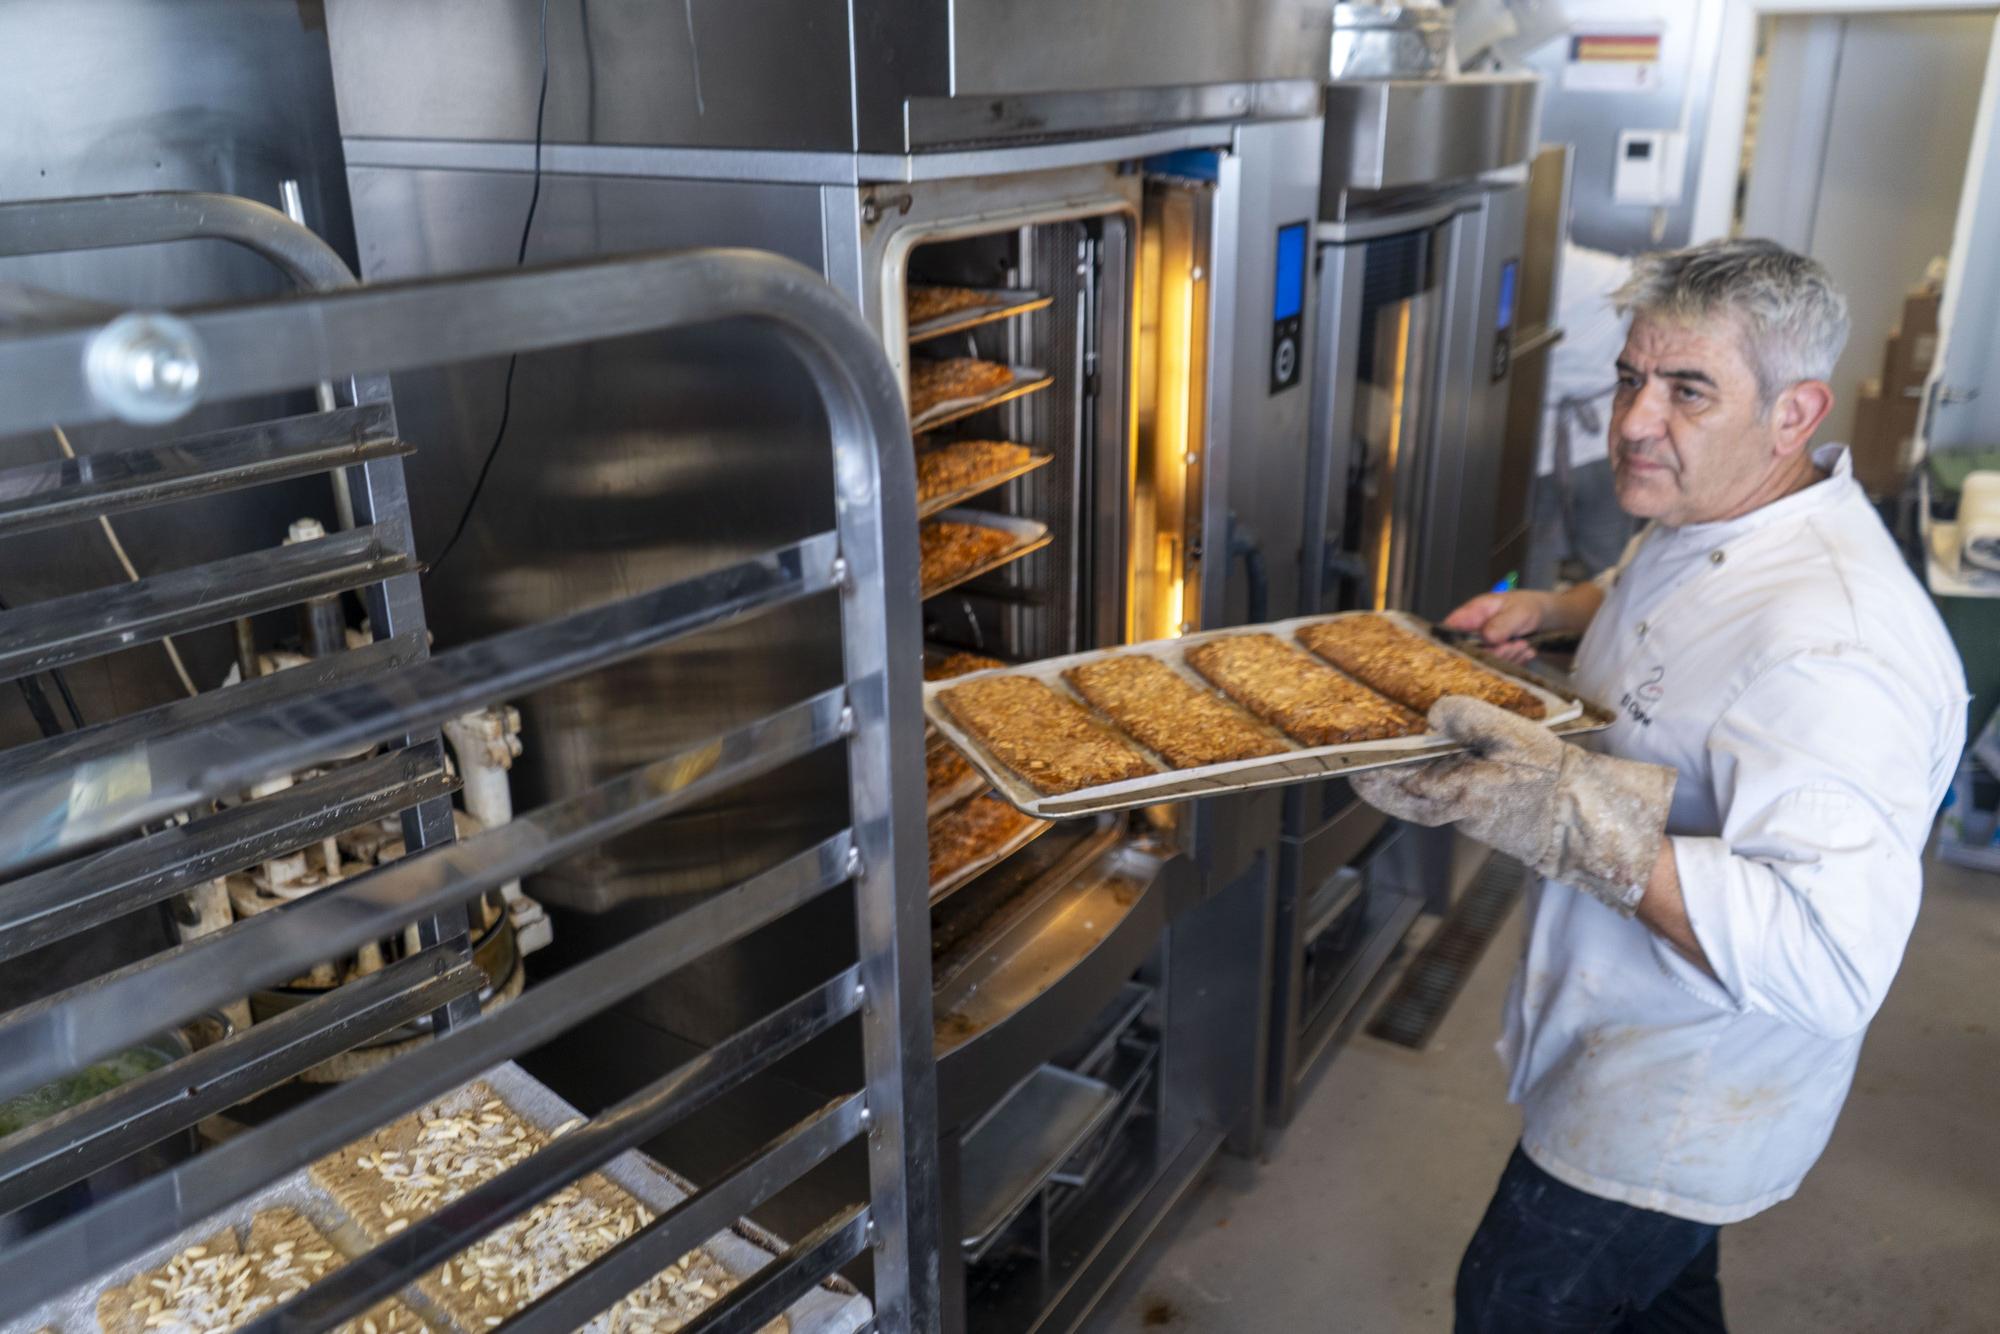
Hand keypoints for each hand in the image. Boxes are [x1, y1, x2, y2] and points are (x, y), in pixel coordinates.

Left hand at [1349, 697, 1676, 915]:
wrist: (1586, 820)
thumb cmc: (1553, 781)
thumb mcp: (1512, 736)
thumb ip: (1469, 719)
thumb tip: (1434, 712)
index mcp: (1452, 794)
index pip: (1388, 785)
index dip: (1364, 767)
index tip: (1347, 751)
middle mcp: (1450, 812)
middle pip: (1395, 795)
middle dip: (1378, 772)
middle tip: (1364, 747)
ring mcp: (1464, 818)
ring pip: (1418, 797)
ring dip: (1406, 772)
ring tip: (1399, 742)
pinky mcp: (1479, 816)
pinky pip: (1444, 796)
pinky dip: (1434, 776)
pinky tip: (1441, 753)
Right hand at [1442, 592, 1550, 663]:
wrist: (1541, 616)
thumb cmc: (1526, 607)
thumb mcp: (1518, 611)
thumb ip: (1502, 623)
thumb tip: (1487, 637)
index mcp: (1469, 615)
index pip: (1449, 630)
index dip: (1455, 643)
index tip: (1482, 648)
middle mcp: (1470, 634)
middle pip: (1467, 652)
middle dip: (1493, 653)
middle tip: (1515, 645)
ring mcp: (1480, 648)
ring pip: (1484, 663)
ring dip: (1507, 658)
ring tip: (1524, 645)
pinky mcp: (1491, 659)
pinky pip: (1497, 668)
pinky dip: (1513, 662)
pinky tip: (1526, 651)